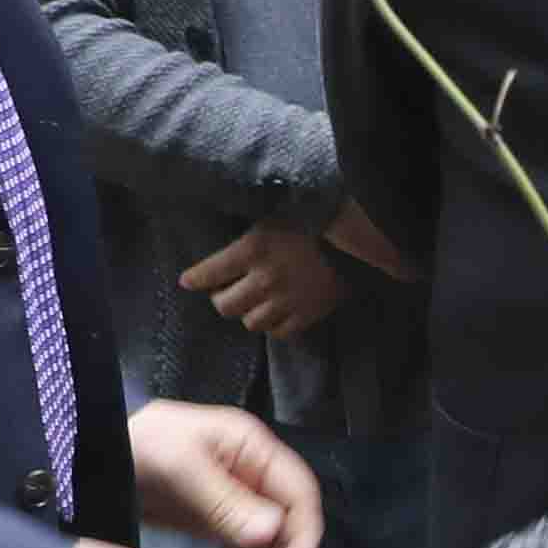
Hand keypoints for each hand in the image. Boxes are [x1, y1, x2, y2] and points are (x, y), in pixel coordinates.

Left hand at [130, 397, 324, 547]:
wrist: (97, 453)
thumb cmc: (140, 444)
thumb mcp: (182, 467)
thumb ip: (225, 501)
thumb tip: (271, 533)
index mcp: (254, 450)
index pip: (299, 494)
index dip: (303, 534)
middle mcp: (254, 475)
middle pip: (290, 521)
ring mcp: (238, 500)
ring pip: (273, 540)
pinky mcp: (218, 522)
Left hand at [184, 222, 354, 340]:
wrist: (360, 240)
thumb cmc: (317, 218)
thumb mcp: (276, 214)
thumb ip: (252, 234)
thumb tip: (232, 242)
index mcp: (252, 249)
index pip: (210, 272)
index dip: (195, 278)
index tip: (187, 281)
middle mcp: (263, 280)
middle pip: (226, 306)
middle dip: (220, 299)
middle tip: (224, 292)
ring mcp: (286, 301)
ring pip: (251, 323)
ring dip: (247, 314)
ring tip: (252, 305)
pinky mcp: (307, 315)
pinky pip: (280, 332)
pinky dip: (273, 326)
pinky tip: (275, 315)